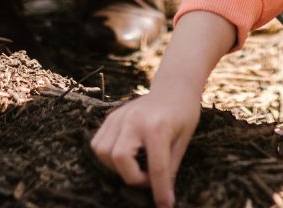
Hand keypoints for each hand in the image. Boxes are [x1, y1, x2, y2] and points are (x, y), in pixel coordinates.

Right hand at [91, 81, 200, 207]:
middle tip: (149, 178)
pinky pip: (98, 143)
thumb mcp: (184, 140)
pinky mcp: (111, 117)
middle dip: (133, 177)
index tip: (164, 206)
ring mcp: (119, 117)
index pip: (156, 168)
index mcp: (157, 127)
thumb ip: (170, 168)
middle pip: (120, 158)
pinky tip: (126, 156)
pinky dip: (108, 156)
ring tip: (136, 166)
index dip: (160, 191)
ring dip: (118, 168)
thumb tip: (163, 195)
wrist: (174, 85)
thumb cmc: (183, 112)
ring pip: (103, 152)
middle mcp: (133, 120)